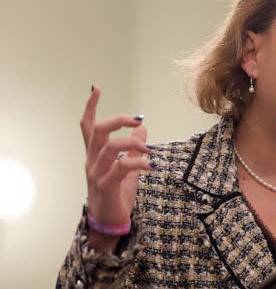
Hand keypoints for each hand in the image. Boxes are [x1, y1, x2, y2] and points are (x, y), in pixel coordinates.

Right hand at [80, 86, 152, 238]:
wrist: (109, 222)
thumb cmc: (116, 194)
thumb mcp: (127, 168)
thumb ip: (133, 149)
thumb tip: (142, 128)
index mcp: (95, 155)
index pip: (87, 126)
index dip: (90, 107)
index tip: (96, 89)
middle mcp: (92, 161)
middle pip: (98, 132)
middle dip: (117, 120)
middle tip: (137, 119)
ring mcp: (97, 174)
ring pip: (109, 148)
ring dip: (132, 143)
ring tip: (149, 149)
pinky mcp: (106, 187)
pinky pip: (120, 168)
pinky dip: (137, 163)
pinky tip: (151, 165)